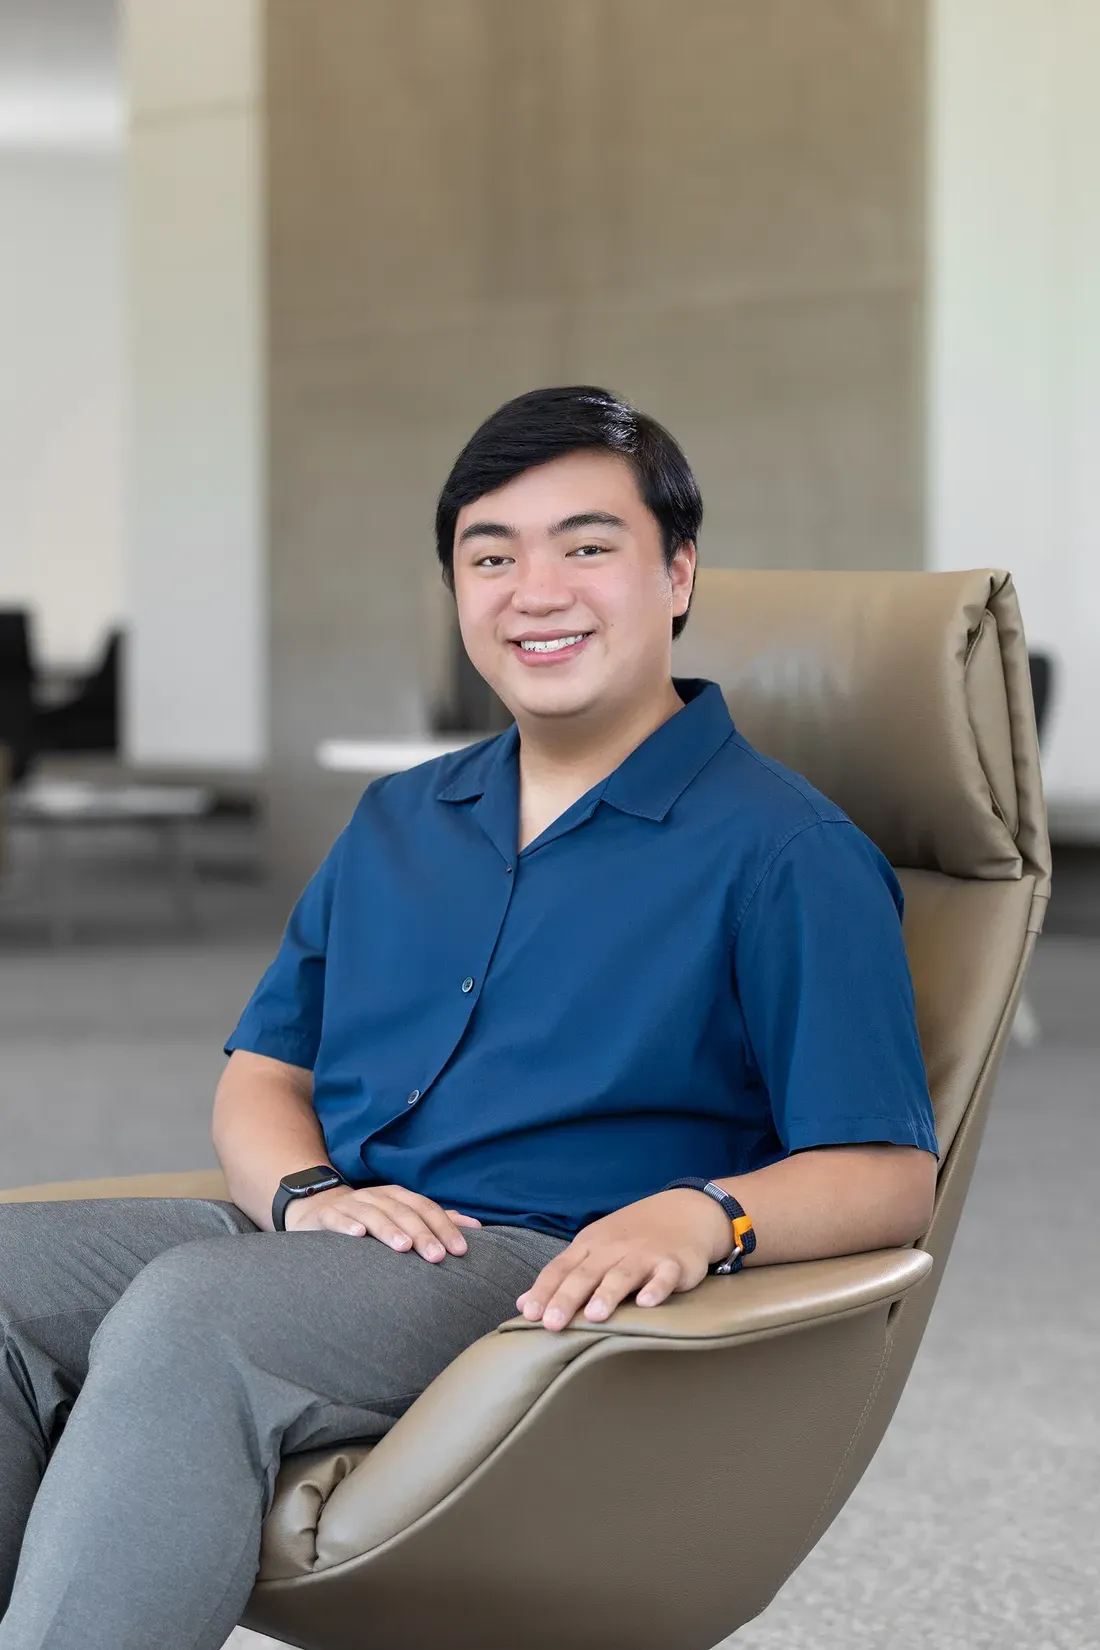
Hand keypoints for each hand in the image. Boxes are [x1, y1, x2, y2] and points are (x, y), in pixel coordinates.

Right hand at [283, 1183, 481, 1260]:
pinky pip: (336, 1218)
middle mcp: (377, 1197)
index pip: (426, 1209)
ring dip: (389, 1229)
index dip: (444, 1227)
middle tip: (437, 1257)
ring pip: (373, 1214)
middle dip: (422, 1234)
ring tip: (403, 1247)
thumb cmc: (370, 1218)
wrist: (318, 1209)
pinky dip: (347, 1225)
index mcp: (398, 1197)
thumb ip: (437, 1221)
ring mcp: (351, 1204)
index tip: (460, 1250)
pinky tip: (357, 1236)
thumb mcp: (402, 1215)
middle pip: (403, 1212)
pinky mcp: (326, 1215)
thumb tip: (476, 1227)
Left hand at [515, 1189, 733, 1330]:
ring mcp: (644, 1254)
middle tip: (552, 1325)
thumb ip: (562, 1276)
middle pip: (586, 1274)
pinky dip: (656, 1288)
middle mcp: (613, 1248)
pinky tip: (647, 1303)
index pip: (560, 1268)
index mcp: (590, 1245)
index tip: (529, 1315)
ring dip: (607, 1294)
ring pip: (622, 1275)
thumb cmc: (632, 1238)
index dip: (544, 1291)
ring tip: (594, 1317)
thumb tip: (523, 1304)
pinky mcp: (674, 1264)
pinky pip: (664, 1276)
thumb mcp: (593, 1249)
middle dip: (567, 1298)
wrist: (685, 1211)